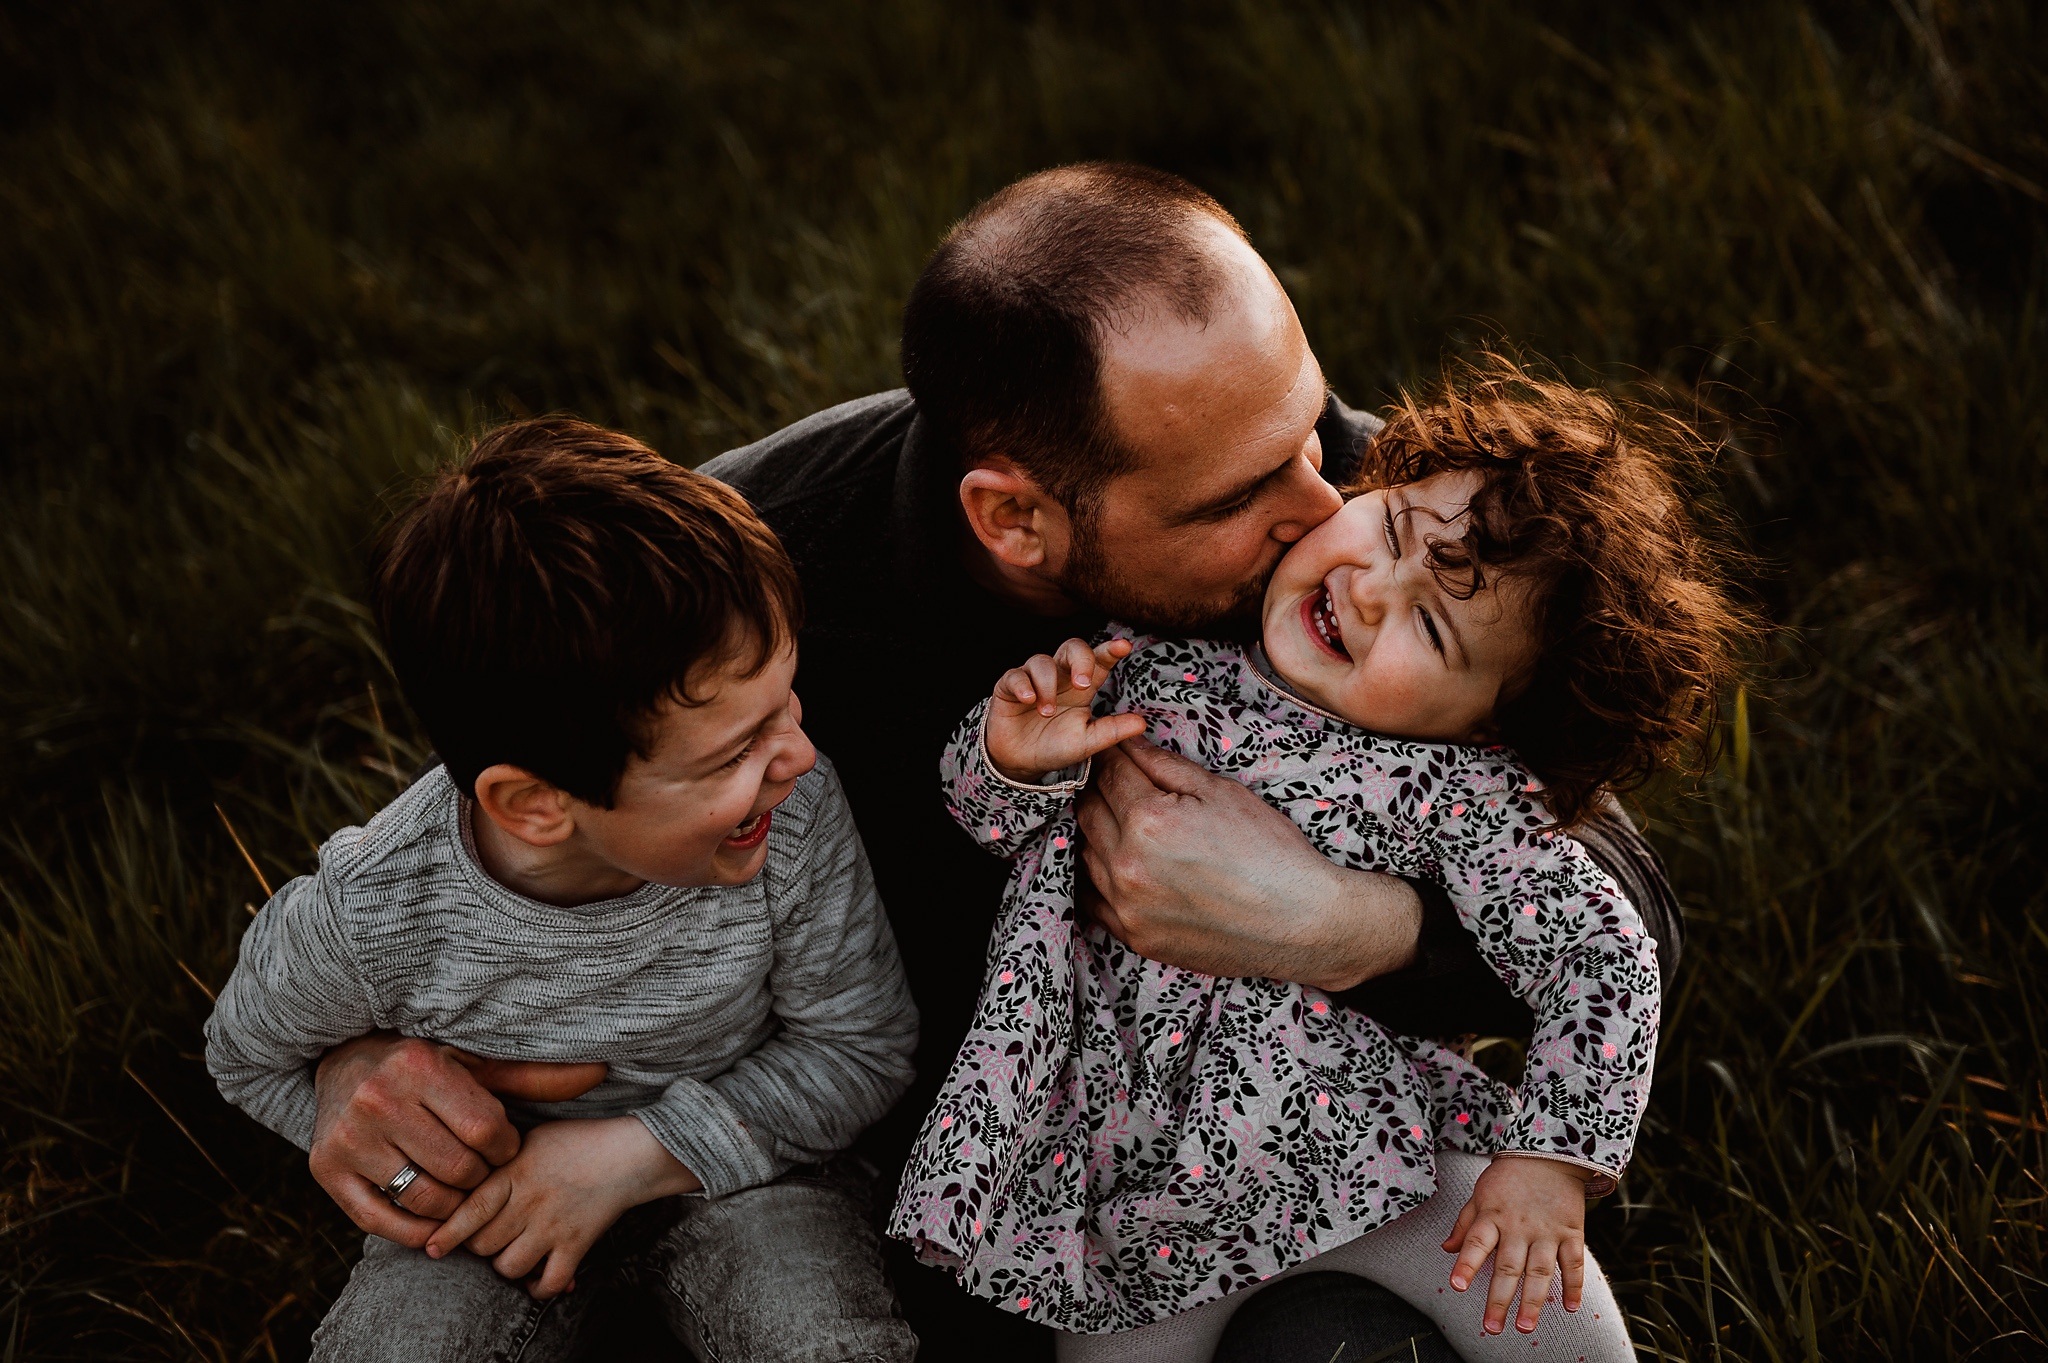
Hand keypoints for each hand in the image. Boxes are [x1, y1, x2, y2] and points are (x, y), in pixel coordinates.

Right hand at [308, 1033, 607, 1247]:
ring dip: (453, 1206)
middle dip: (481, 1179)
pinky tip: (433, 1222)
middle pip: (458, 1170)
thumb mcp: (474, 1063)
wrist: (344, 1064)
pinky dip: (414, 1231)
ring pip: (425, 1200)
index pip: (486, 1131)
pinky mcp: (326, 1171)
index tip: (503, 1147)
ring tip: (459, 1190)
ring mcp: (348, 1138)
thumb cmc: (425, 1067)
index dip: (506, 1149)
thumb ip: (533, 1076)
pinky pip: (380, 1222)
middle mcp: (378, 1099)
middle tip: (481, 1172)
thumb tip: (600, 1073)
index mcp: (419, 1066)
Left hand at [424, 1116, 700, 1297]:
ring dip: (504, 1266)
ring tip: (510, 1253)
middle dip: (477, 1246)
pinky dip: (538, 1288)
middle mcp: (529, 1202)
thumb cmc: (577, 1140)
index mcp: (514, 1172)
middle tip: (485, 1238)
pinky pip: (548, 1282)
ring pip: (508, 1267)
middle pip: (482, 1245)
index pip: (470, 1210)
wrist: (630, 1151)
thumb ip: (498, 1159)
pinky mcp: (576, 1245)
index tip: (431, 1248)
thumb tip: (466, 1177)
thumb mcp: (530, 1137)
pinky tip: (534, 1278)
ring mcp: (553, 1226)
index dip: (447, 1234)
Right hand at [987, 637, 1147, 782]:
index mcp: (1082, 686)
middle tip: (1082, 683)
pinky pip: (1015, 675)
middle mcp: (1060, 676)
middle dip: (1080, 659)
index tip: (1124, 646)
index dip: (1110, 650)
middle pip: (1072, 647)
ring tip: (1046, 711)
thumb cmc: (1056, 746)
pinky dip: (1022, 685)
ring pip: (1042, 661)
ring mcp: (1033, 679)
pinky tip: (1028, 700)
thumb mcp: (1087, 742)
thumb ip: (1112, 731)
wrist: (1020, 762)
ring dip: (1047, 684)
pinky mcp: (1008, 687)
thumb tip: (1142, 723)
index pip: (1098, 661)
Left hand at [1075, 738, 1423, 989]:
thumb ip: (1164, 765)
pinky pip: (1093, 899)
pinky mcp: (1135, 937)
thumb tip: (1126, 740)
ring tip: (1127, 823)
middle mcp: (1127, 865)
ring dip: (1098, 833)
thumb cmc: (1270, 851)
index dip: (1112, 756)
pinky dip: (1101, 877)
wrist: (1301, 924)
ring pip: (1086, 854)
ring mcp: (1127, 906)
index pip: (1108, 774)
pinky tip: (1124, 865)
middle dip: (1100, 791)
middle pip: (1088, 811)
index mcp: (1148, 821)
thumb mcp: (1221, 792)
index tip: (1116, 750)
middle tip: (1121, 783)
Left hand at [1443, 1155, 1589, 1334]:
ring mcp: (1546, 1231)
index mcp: (1492, 1216)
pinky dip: (1574, 1285)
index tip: (1457, 1286)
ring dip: (1533, 1301)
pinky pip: (1574, 1262)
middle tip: (1492, 1327)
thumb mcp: (1480, 1194)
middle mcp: (1519, 1227)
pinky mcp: (1571, 1232)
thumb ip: (1465, 1224)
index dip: (1467, 1264)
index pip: (1476, 1242)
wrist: (1548, 1154)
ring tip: (1525, 1327)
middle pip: (1508, 1267)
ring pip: (1540, 1271)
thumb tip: (1446, 1249)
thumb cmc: (1507, 1177)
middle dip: (1499, 1299)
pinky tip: (1570, 1307)